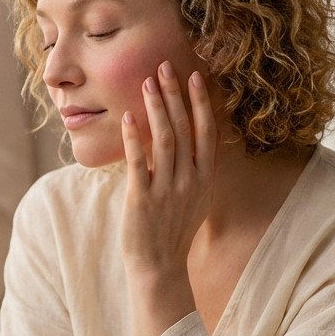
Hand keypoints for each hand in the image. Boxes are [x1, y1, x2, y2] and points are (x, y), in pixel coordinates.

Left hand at [120, 61, 216, 335]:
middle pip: (184, 129)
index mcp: (204, 179)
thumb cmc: (173, 232)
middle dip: (174, 95)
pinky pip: (139, 164)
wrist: (159, 268)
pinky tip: (128, 118)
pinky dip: (134, 140)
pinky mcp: (142, 200)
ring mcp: (167, 190)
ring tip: (146, 83)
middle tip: (163, 66)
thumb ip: (193, 168)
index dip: (200, 103)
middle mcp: (190, 182)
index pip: (206, 132)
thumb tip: (187, 138)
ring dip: (156, 108)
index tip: (194, 76)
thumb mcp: (193, 198)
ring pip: (164, 140)